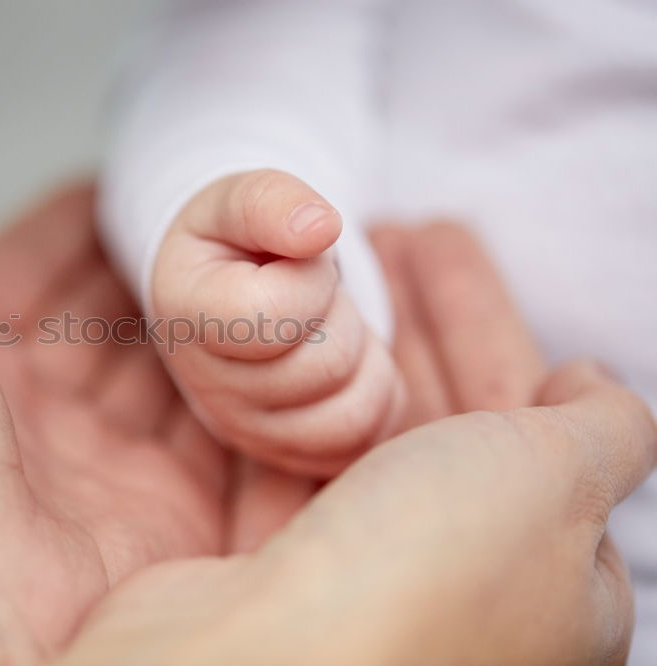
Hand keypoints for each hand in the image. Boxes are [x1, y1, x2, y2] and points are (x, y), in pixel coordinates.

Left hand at [0, 187, 230, 664]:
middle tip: (202, 221)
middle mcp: (25, 419)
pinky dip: (247, 400)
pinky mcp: (162, 518)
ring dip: (205, 326)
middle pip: (102, 325)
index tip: (115, 187)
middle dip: (146, 271)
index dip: (68, 230)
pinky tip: (272, 345)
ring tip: (252, 267)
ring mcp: (95, 470)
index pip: (28, 277)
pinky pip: (221, 450)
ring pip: (166, 380)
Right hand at [55, 224, 655, 664]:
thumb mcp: (555, 481)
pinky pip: (297, 453)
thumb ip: (603, 427)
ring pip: (365, 423)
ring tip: (338, 257)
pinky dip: (298, 388)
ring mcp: (357, 567)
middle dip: (420, 312)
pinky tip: (290, 329)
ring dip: (357, 338)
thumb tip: (596, 388)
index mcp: (547, 568)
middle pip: (444, 409)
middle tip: (387, 225)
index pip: (532, 418)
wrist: (256, 665)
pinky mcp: (276, 561)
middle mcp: (453, 572)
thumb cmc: (424, 575)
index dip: (489, 323)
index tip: (442, 244)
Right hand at [152, 169, 403, 475]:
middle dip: (341, 316)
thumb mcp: (240, 199)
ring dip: (364, 360)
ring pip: (351, 416)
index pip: (281, 314)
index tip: (295, 261)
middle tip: (315, 296)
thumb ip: (272, 201)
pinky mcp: (284, 454)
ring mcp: (245, 430)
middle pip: (327, 365)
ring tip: (329, 329)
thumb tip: (320, 228)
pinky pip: (363, 439)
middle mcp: (206, 388)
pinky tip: (347, 362)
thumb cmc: (236, 241)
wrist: (220, 289)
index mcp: (188, 314)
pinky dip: (376, 396)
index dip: (313, 277)